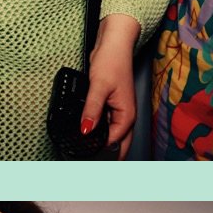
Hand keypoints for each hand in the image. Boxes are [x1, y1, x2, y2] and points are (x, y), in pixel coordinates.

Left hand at [81, 13, 138, 154]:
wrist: (114, 43)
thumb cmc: (112, 60)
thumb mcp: (98, 86)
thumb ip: (92, 111)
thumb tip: (86, 131)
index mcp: (126, 116)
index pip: (113, 143)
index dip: (99, 153)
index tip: (86, 162)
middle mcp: (124, 116)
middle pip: (117, 146)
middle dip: (107, 158)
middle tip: (92, 169)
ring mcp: (118, 112)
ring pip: (111, 137)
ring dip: (102, 146)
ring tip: (88, 157)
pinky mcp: (110, 106)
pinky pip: (106, 125)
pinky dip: (98, 132)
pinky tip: (88, 135)